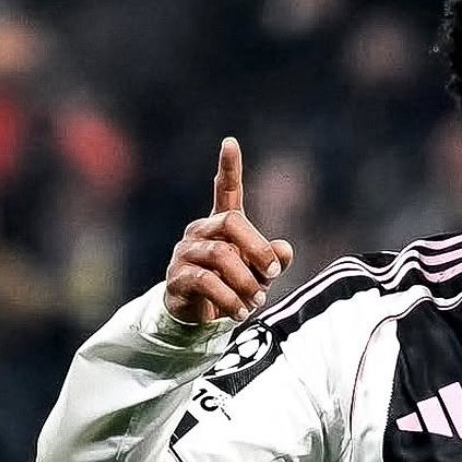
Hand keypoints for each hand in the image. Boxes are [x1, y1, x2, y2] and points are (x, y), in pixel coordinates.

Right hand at [164, 137, 293, 323]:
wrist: (200, 318)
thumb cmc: (234, 287)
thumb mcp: (260, 273)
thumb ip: (274, 260)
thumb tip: (284, 249)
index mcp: (222, 224)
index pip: (225, 190)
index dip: (228, 168)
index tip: (230, 142)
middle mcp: (201, 232)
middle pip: (232, 222)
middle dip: (258, 248)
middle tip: (273, 273)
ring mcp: (185, 253)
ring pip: (221, 256)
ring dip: (246, 281)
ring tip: (257, 301)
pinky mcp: (177, 278)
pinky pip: (205, 282)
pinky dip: (229, 299)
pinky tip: (241, 312)